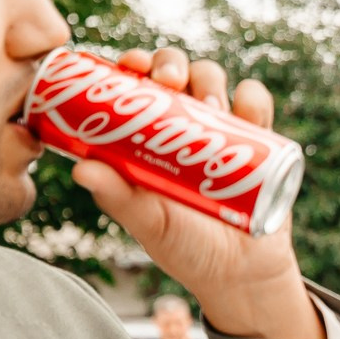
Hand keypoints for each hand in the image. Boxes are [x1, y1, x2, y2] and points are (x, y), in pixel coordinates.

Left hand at [69, 46, 324, 338]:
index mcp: (147, 135)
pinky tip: (246, 111)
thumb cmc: (186, 248)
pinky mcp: (259, 140)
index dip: (132, 64)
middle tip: (168, 81)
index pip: (135, 84)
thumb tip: (80, 168)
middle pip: (173, 71)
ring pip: (212, 78)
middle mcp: (182, 123)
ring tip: (209, 104)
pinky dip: (253, 98)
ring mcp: (220, 128)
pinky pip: (257, 104)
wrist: (240, 275)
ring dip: (208, 77)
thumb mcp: (149, 223)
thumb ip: (118, 198)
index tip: (130, 67)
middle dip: (169, 63)